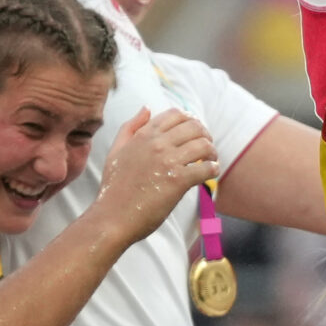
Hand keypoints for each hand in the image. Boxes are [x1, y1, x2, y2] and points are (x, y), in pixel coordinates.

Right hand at [95, 108, 219, 242]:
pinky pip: (206, 168)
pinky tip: (212, 172)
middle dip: (205, 134)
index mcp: (143, 135)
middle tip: (207, 146)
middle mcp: (157, 144)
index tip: (195, 131)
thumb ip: (130, 128)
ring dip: (212, 151)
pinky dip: (213, 169)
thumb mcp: (116, 151)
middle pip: (194, 127)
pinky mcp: (178, 181)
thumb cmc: (114, 188)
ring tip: (211, 159)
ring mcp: (168, 161)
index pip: (176, 114)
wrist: (112, 218)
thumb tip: (147, 108)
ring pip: (203, 145)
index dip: (190, 120)